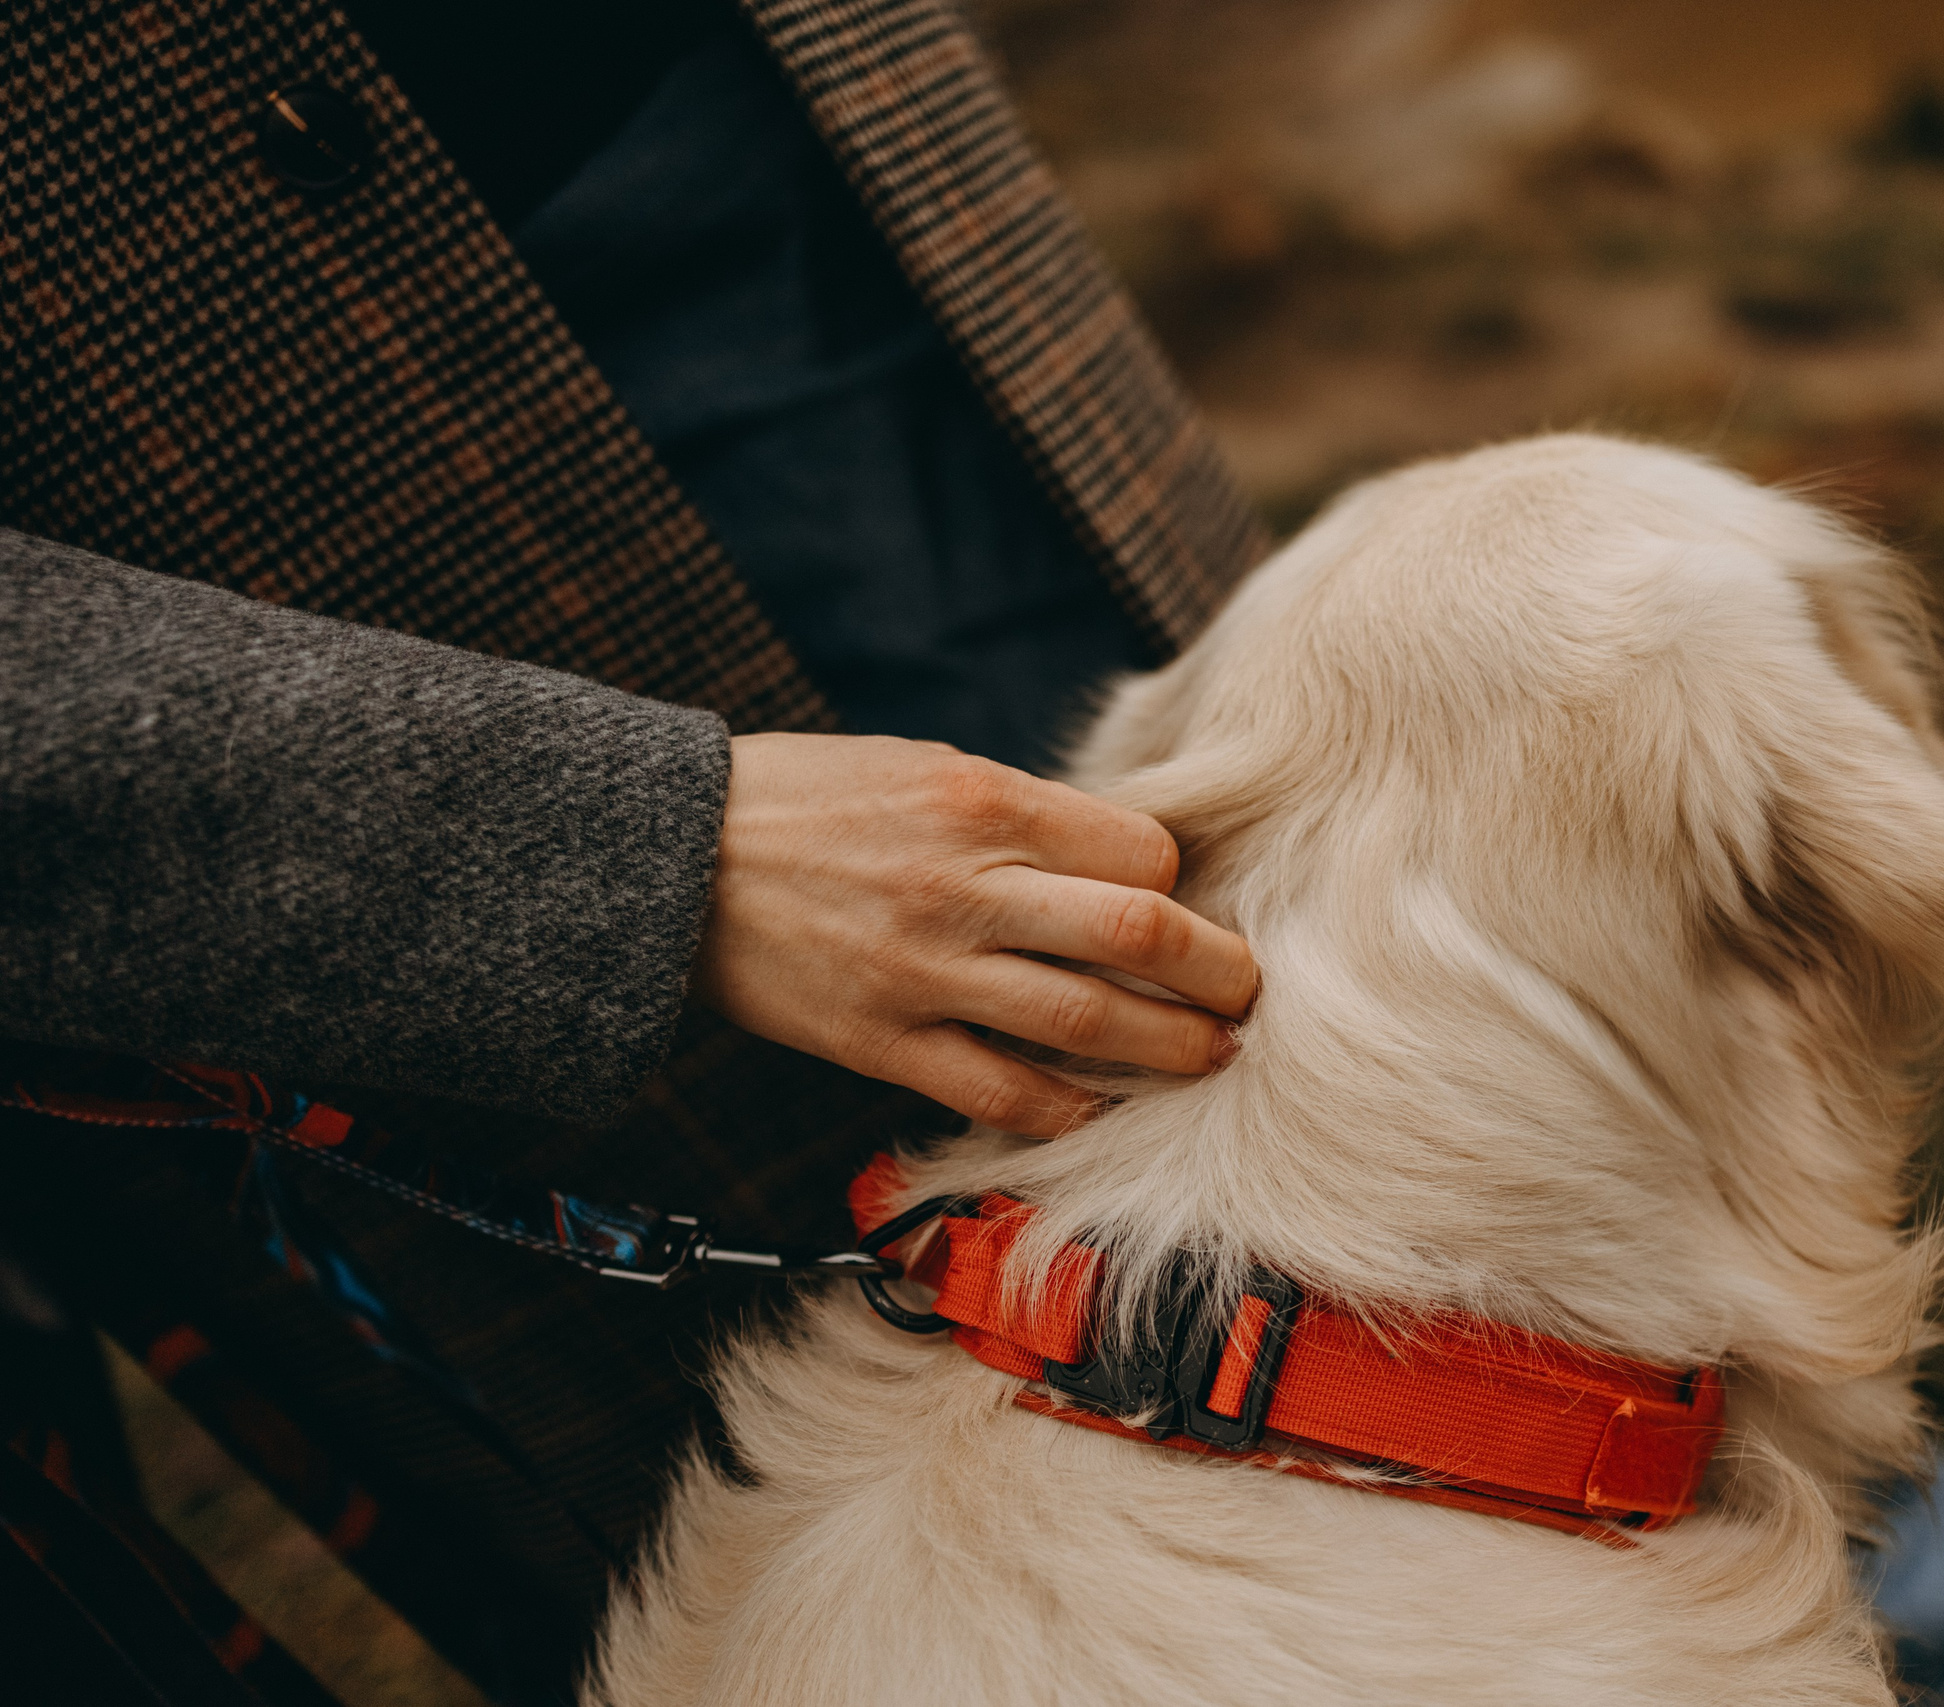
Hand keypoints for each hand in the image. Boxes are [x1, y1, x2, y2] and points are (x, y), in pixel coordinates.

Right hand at [689, 733, 1256, 1136]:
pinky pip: (1003, 1092)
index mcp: (980, 800)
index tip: (1183, 906)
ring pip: (1089, 1023)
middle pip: (1138, 935)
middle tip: (1250, 991)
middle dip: (1217, 971)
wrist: (668, 860)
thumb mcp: (920, 768)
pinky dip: (1066, 1108)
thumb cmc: (804, 801)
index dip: (1178, 884)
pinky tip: (1099, 1109)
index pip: (1136, 851)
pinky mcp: (884, 1043)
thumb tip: (1119, 861)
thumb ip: (1020, 814)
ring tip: (1212, 1055)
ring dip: (1170, 1047)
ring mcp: (926, 971)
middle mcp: (964, 884)